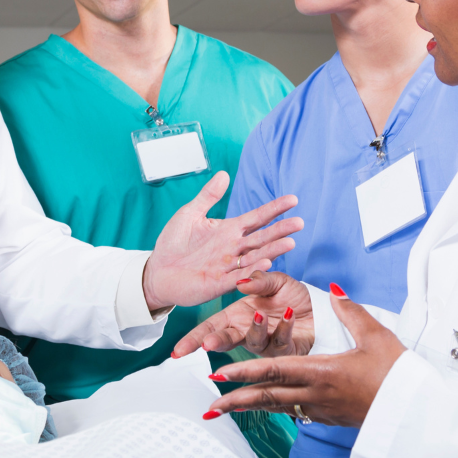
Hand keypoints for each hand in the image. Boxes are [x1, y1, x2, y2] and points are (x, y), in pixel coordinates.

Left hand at [143, 172, 301, 311]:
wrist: (157, 271)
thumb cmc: (173, 243)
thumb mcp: (190, 214)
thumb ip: (208, 197)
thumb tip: (223, 174)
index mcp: (228, 231)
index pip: (256, 218)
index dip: (274, 209)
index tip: (292, 200)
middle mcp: (233, 249)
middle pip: (261, 238)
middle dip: (280, 230)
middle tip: (299, 222)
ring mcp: (228, 267)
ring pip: (255, 257)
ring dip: (272, 250)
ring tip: (290, 242)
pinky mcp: (218, 284)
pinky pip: (238, 276)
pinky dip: (252, 270)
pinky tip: (266, 262)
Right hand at [170, 271, 313, 358]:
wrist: (322, 310)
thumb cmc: (294, 298)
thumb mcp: (275, 281)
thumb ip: (258, 280)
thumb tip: (241, 284)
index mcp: (238, 315)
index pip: (211, 327)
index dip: (194, 339)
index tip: (178, 352)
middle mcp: (247, 331)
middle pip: (224, 340)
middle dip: (215, 342)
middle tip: (208, 345)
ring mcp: (265, 344)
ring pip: (253, 341)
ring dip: (255, 329)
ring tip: (260, 316)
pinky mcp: (285, 351)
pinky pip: (281, 340)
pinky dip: (285, 326)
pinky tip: (290, 315)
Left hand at [201, 284, 403, 427]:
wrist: (414, 411)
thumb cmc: (397, 373)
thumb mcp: (376, 335)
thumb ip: (350, 311)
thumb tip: (333, 291)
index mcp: (322, 372)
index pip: (274, 371)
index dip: (245, 373)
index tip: (220, 375)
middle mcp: (316, 394)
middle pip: (267, 397)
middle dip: (235, 400)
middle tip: (209, 403)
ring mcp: (321, 409)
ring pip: (277, 408)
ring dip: (249, 408)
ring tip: (224, 409)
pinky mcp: (329, 417)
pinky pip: (293, 412)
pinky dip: (273, 409)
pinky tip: (265, 407)